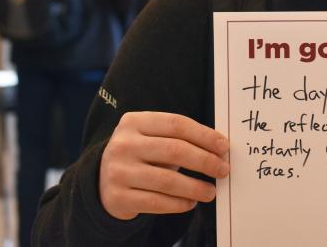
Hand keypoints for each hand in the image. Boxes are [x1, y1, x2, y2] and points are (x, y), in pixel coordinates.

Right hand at [99, 111, 229, 219]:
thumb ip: (179, 139)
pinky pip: (156, 202)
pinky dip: (178, 204)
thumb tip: (219, 150)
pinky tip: (191, 203)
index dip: (204, 135)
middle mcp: (123, 144)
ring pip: (167, 180)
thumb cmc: (140, 155)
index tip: (224, 147)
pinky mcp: (117, 197)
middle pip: (174, 150)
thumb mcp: (152, 138)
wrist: (102, 180)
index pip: (177, 124)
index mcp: (134, 122)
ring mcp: (118, 171)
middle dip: (205, 161)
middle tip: (223, 170)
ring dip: (195, 187)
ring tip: (211, 191)